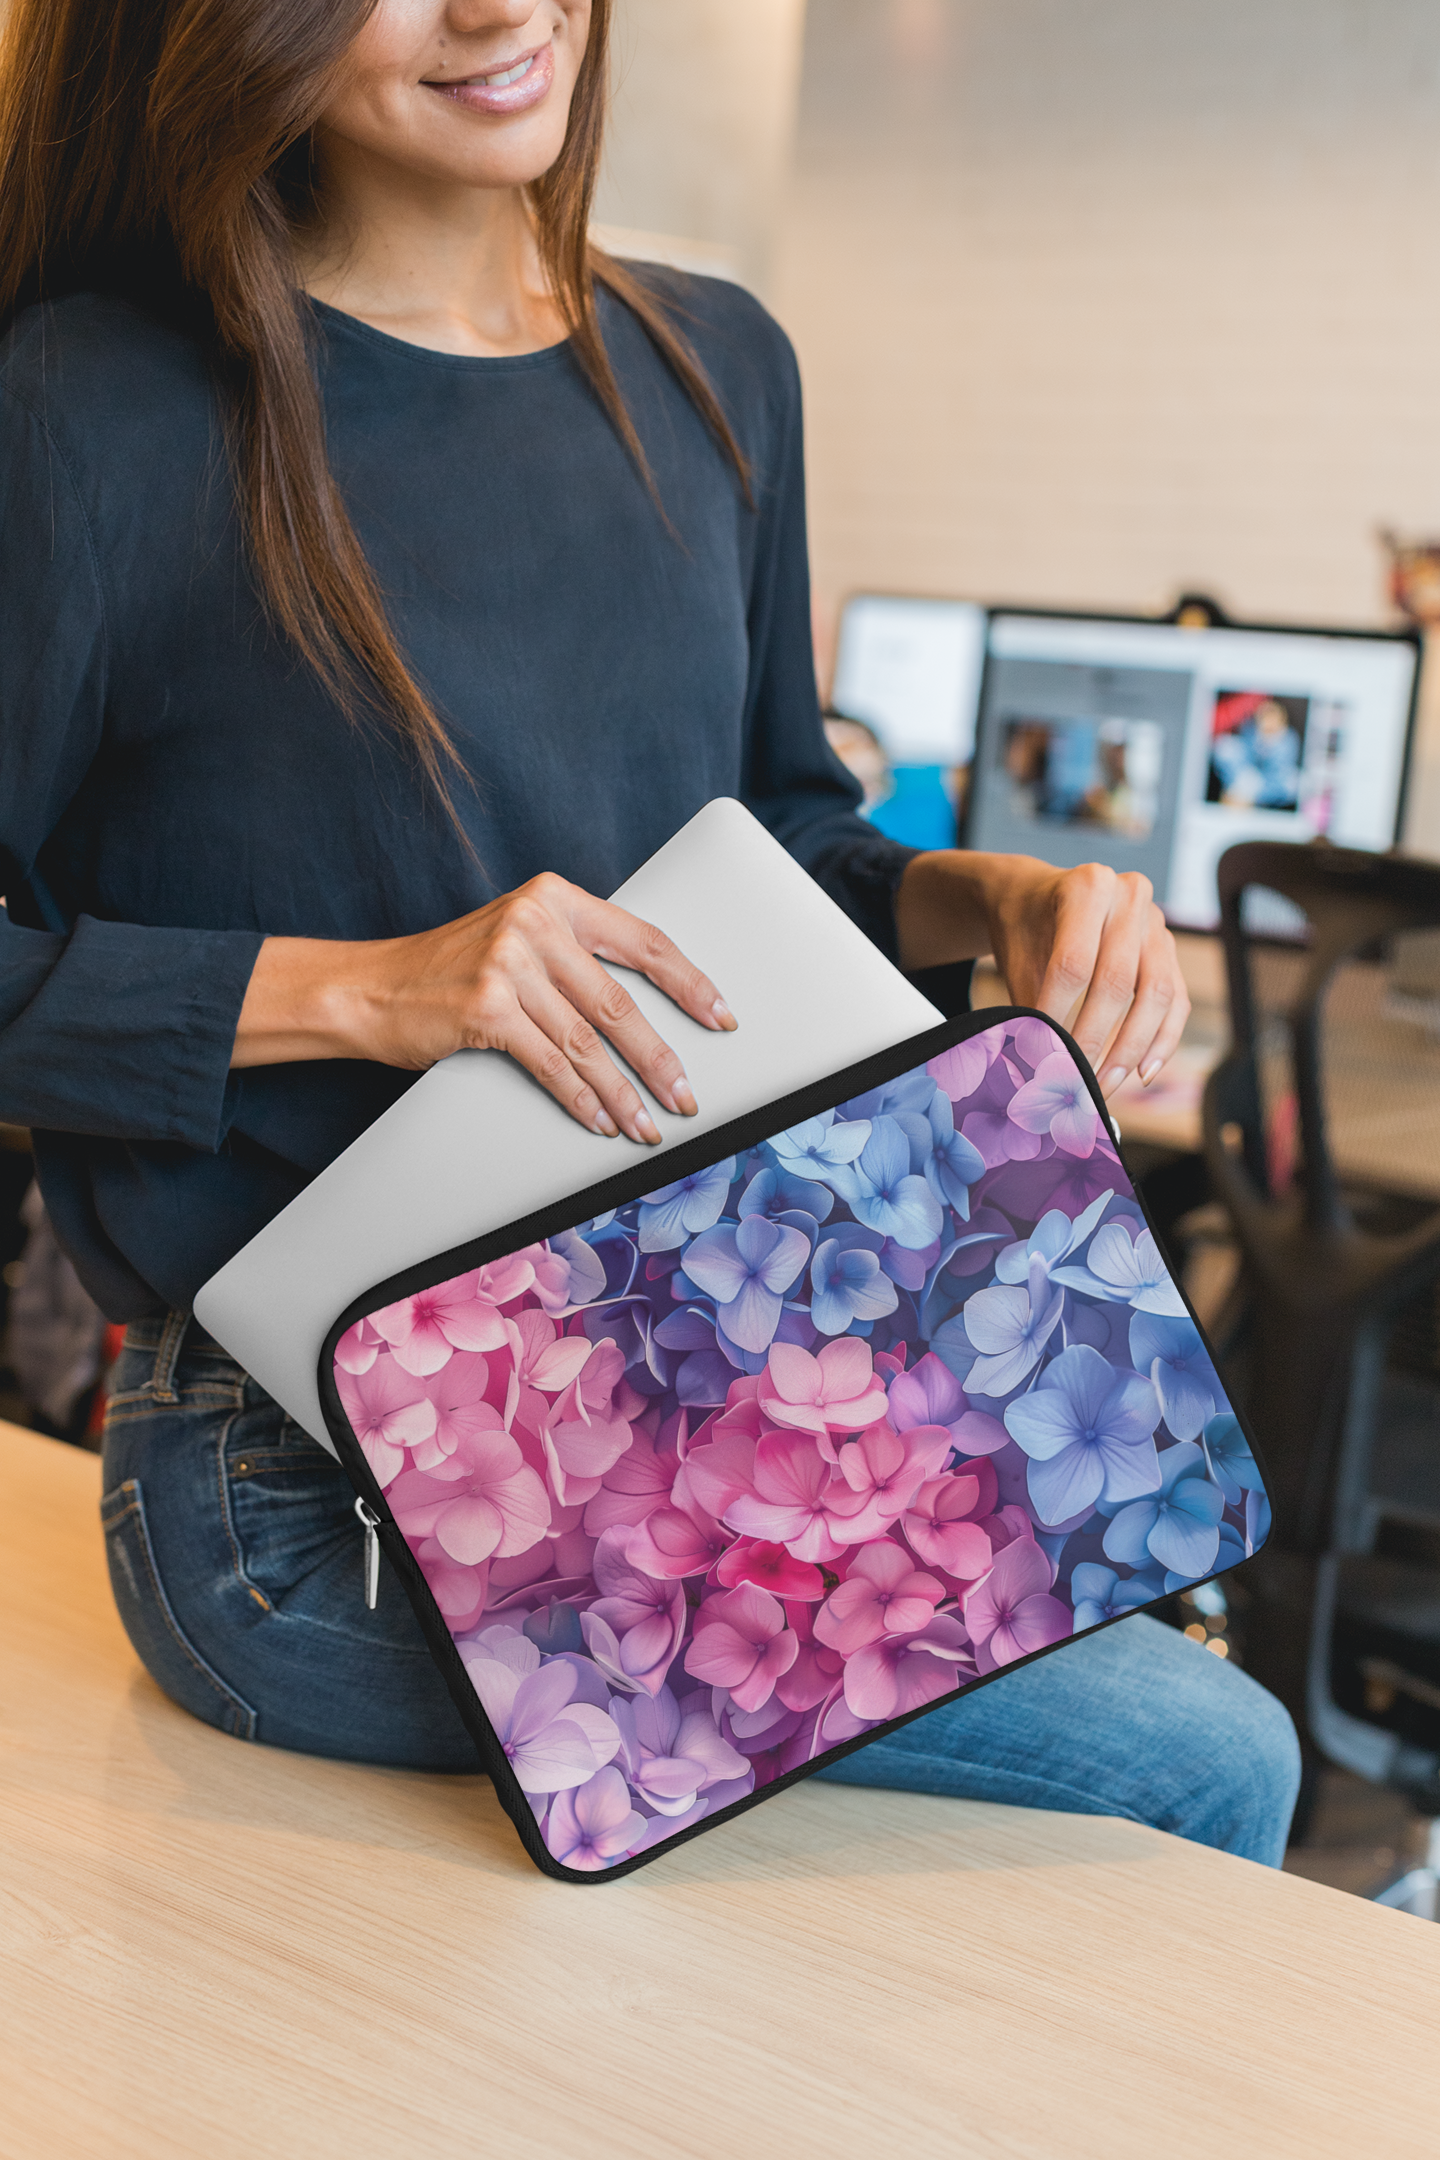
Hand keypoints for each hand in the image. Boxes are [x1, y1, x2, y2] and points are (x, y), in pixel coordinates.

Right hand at [232, 873, 736, 1144]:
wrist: (369, 988)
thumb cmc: (449, 972)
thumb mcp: (516, 939)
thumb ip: (572, 955)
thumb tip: (645, 1011)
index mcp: (554, 897)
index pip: (643, 941)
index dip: (690, 984)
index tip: (722, 1017)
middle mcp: (535, 922)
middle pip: (620, 1001)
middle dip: (661, 1058)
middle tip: (688, 1096)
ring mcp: (509, 963)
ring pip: (589, 1040)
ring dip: (625, 1092)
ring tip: (649, 1125)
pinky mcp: (485, 1007)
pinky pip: (551, 1064)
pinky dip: (581, 1099)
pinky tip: (601, 1120)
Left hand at [895, 851, 1189, 1097]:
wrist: (1037, 898)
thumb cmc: (1025, 929)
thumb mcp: (1017, 958)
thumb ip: (1029, 1006)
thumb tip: (1038, 1066)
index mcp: (1087, 887)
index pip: (1073, 965)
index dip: (1057, 1015)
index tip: (1042, 1053)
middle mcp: (1129, 897)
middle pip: (1118, 982)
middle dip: (1094, 1040)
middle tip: (1074, 1079)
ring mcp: (1156, 923)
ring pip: (1157, 994)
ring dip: (1131, 1049)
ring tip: (1105, 1084)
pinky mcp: (1171, 949)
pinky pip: (1177, 1001)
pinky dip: (1162, 1041)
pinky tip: (1142, 1072)